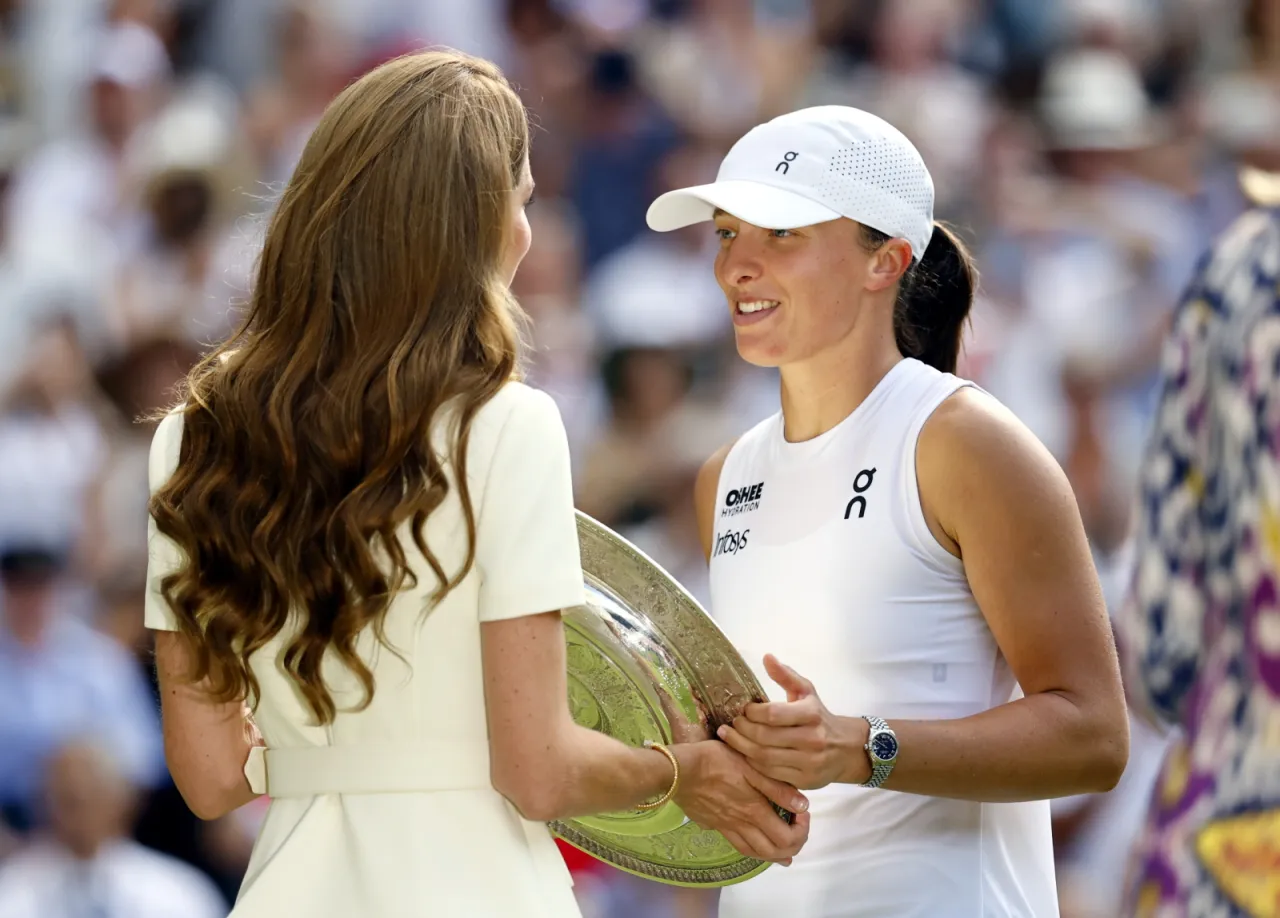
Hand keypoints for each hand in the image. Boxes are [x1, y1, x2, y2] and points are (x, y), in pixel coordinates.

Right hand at [671, 740, 809, 864]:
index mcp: (754, 810)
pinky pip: (739, 846)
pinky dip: (755, 849)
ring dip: (775, 853)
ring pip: (756, 853)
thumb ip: (776, 788)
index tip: (803, 813)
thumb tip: (803, 805)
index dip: (802, 830)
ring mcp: (727, 828)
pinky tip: (757, 841)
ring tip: (785, 845)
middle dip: (793, 845)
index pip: (787, 838)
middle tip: (797, 827)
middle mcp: (742, 825)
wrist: (677, 771)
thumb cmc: (714, 761)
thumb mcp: (749, 766)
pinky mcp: (715, 826)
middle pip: (774, 852)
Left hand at [717, 655, 868, 789]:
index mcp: (811, 714)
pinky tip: (744, 753)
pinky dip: (752, 763)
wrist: (846, 748)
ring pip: (764, 757)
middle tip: (731, 724)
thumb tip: (767, 657)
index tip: (743, 709)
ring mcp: (809, 762)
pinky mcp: (804, 780)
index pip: (773, 714)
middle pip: (765, 737)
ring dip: (741, 747)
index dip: (752, 712)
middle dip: (742, 730)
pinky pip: (770, 774)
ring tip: (729, 737)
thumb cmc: (819, 716)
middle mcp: (812, 739)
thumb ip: (785, 675)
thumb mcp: (806, 691)